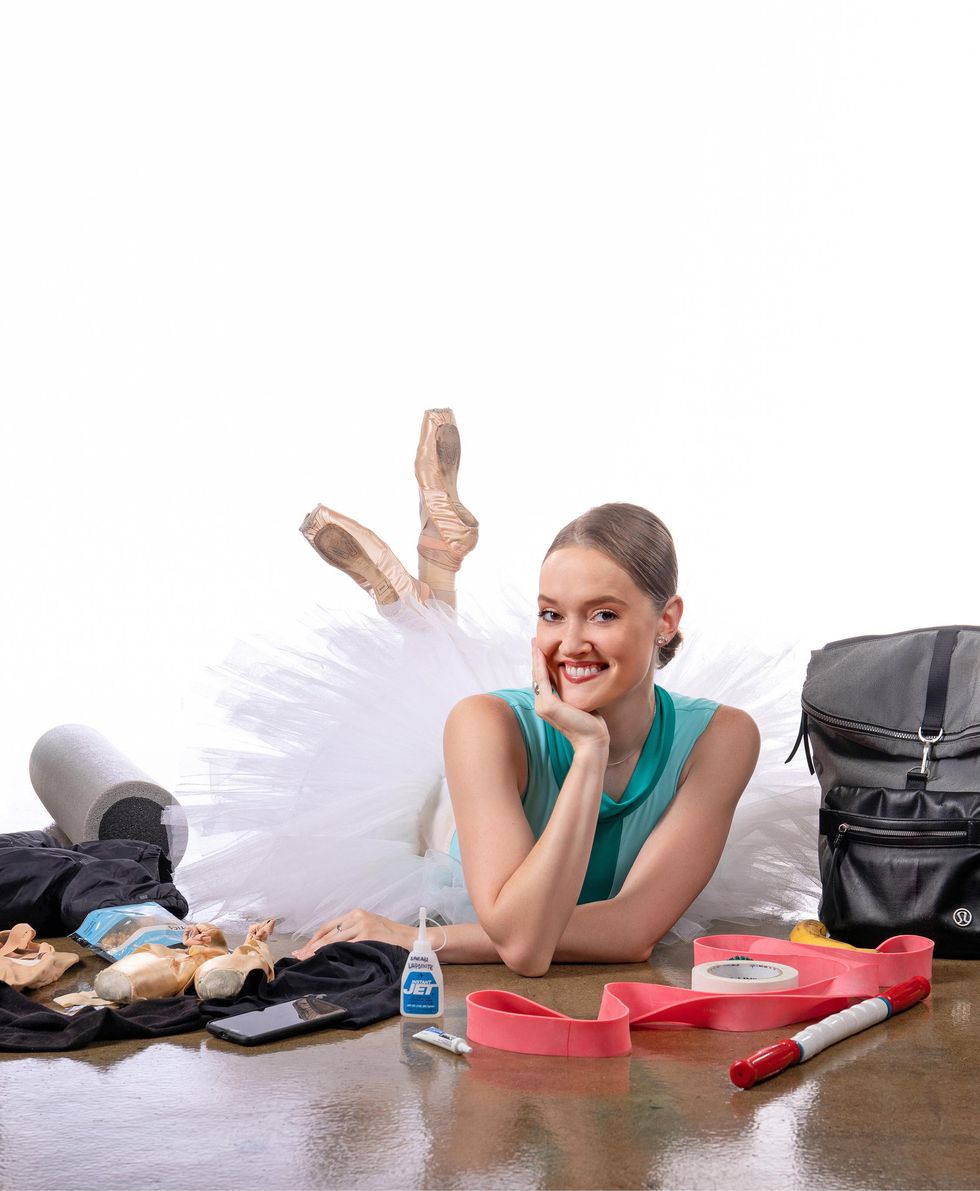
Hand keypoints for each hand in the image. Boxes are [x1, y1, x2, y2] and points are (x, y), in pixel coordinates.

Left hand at [292, 907, 414, 959]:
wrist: (411, 938)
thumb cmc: (391, 937)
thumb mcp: (370, 929)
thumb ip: (353, 933)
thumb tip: (330, 948)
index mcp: (356, 913)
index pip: (328, 926)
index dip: (314, 939)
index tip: (304, 950)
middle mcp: (357, 917)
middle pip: (328, 933)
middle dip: (312, 947)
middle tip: (300, 958)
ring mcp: (362, 925)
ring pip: (334, 940)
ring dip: (318, 951)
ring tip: (308, 960)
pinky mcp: (368, 935)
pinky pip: (346, 946)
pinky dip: (334, 953)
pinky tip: (326, 960)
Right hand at [531, 641, 609, 755]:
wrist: (593, 740)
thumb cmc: (592, 724)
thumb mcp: (581, 702)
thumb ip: (574, 692)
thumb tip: (580, 679)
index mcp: (548, 705)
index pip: (543, 680)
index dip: (541, 664)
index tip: (542, 650)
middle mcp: (542, 705)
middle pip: (537, 676)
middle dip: (536, 658)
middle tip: (535, 641)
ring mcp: (543, 706)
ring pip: (538, 675)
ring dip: (536, 658)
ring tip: (535, 643)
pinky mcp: (548, 705)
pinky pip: (542, 678)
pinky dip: (540, 664)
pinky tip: (540, 651)